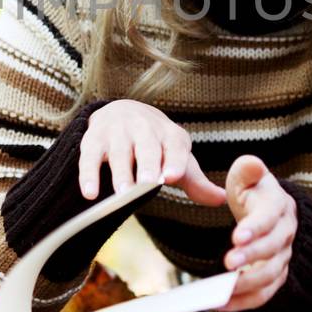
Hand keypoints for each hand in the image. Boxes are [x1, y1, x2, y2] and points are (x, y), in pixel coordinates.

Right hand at [78, 100, 227, 205]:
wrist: (122, 111)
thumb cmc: (156, 144)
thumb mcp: (176, 157)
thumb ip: (196, 181)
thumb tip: (223, 199)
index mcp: (169, 133)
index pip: (174, 146)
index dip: (174, 160)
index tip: (172, 177)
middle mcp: (143, 127)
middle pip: (146, 146)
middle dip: (146, 165)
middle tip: (147, 185)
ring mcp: (116, 132)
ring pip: (118, 152)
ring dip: (120, 172)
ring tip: (122, 193)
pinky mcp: (93, 139)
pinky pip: (89, 157)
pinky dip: (88, 174)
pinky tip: (90, 194)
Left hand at [221, 155, 295, 311]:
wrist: (269, 210)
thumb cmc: (253, 191)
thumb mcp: (247, 176)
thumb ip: (247, 170)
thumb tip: (252, 164)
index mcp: (279, 206)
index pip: (270, 217)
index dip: (256, 228)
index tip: (237, 236)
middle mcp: (286, 234)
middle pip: (273, 249)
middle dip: (251, 257)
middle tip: (227, 264)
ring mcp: (283, 257)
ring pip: (271, 275)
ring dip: (247, 285)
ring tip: (221, 291)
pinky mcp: (275, 275)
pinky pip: (264, 293)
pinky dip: (245, 302)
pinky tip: (222, 304)